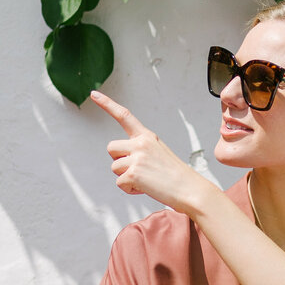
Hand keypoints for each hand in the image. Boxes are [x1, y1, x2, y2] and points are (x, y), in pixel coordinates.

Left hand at [89, 90, 213, 211]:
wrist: (189, 189)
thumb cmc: (175, 175)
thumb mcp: (158, 154)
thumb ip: (139, 151)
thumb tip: (119, 161)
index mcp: (147, 136)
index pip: (124, 115)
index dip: (107, 104)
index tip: (94, 94)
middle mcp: (141, 143)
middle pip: (111, 148)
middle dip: (119, 161)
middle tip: (139, 169)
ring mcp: (137, 157)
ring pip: (114, 167)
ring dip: (126, 177)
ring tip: (147, 180)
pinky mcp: (133, 173)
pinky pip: (120, 183)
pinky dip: (130, 189)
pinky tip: (146, 188)